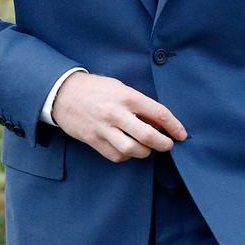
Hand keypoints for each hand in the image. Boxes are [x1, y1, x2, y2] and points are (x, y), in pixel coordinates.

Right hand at [51, 72, 186, 162]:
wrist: (63, 93)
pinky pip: (116, 156)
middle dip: (164, 144)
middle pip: (148, 137)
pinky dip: (126, 156)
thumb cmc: (96, 89)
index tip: (181, 135)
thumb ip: (141, 105)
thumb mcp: (121, 88)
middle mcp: (116, 113)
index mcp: (127, 97)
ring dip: (144, 152)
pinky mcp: (93, 140)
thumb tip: (161, 122)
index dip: (175, 127)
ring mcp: (104, 128)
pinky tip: (127, 149)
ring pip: (133, 150)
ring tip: (146, 147)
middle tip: (167, 145)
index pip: (159, 115)